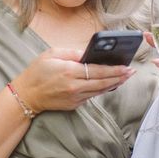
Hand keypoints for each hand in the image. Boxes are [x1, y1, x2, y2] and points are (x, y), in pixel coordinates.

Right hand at [12, 47, 133, 112]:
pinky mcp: (74, 104)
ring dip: (114, 84)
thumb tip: (89, 53)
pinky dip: (102, 89)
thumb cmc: (37, 72)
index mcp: (69, 71)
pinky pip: (92, 96)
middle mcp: (74, 86)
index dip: (114, 69)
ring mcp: (75, 98)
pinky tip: (109, 84)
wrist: (26, 95)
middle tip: (132, 72)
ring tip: (125, 77)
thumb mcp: (52, 54)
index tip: (126, 66)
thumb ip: (72, 53)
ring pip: (100, 91)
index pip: (98, 70)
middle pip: (103, 82)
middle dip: (120, 77)